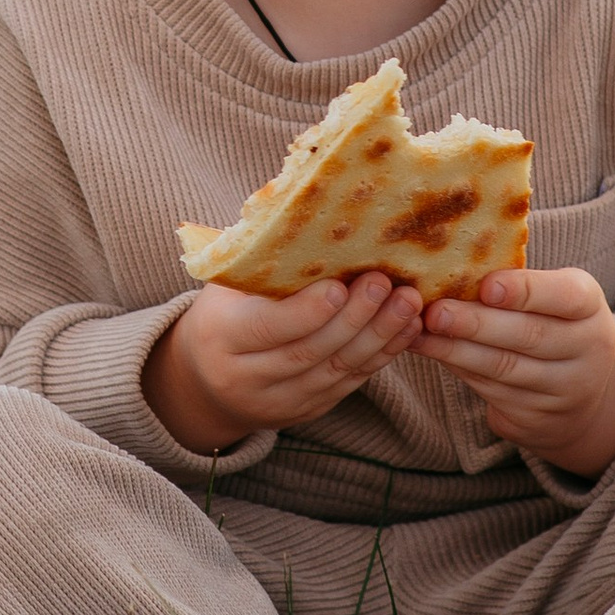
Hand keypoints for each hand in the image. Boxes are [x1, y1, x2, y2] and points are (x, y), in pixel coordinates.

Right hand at [143, 272, 424, 454]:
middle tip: (385, 284)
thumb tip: (302, 204)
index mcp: (220, 336)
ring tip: (408, 303)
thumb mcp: (225, 283)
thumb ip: (259, 258)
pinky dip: (381, 356)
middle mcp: (246, 376)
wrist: (206, 381)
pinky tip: (407, 329)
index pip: (266, 327)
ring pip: (335, 371)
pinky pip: (350, 383)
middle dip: (353, 318)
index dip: (305, 311)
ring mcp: (279, 400)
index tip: (340, 285)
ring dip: (378, 336)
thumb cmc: (223, 310)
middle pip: (308, 351)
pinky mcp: (308, 410)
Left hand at [419, 268, 614, 476]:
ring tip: (421, 332)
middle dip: (477, 324)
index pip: (565, 295)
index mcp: (588, 307)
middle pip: (529, 335)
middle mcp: (584, 349)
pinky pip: (489, 389)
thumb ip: (518, 281)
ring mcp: (562, 389)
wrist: (578, 398)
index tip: (487, 286)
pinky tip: (429, 350)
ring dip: (456, 349)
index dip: (526, 291)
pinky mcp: (534, 416)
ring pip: (504, 367)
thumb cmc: (552, 323)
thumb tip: (457, 260)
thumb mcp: (553, 297)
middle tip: (436, 312)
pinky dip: (456, 367)